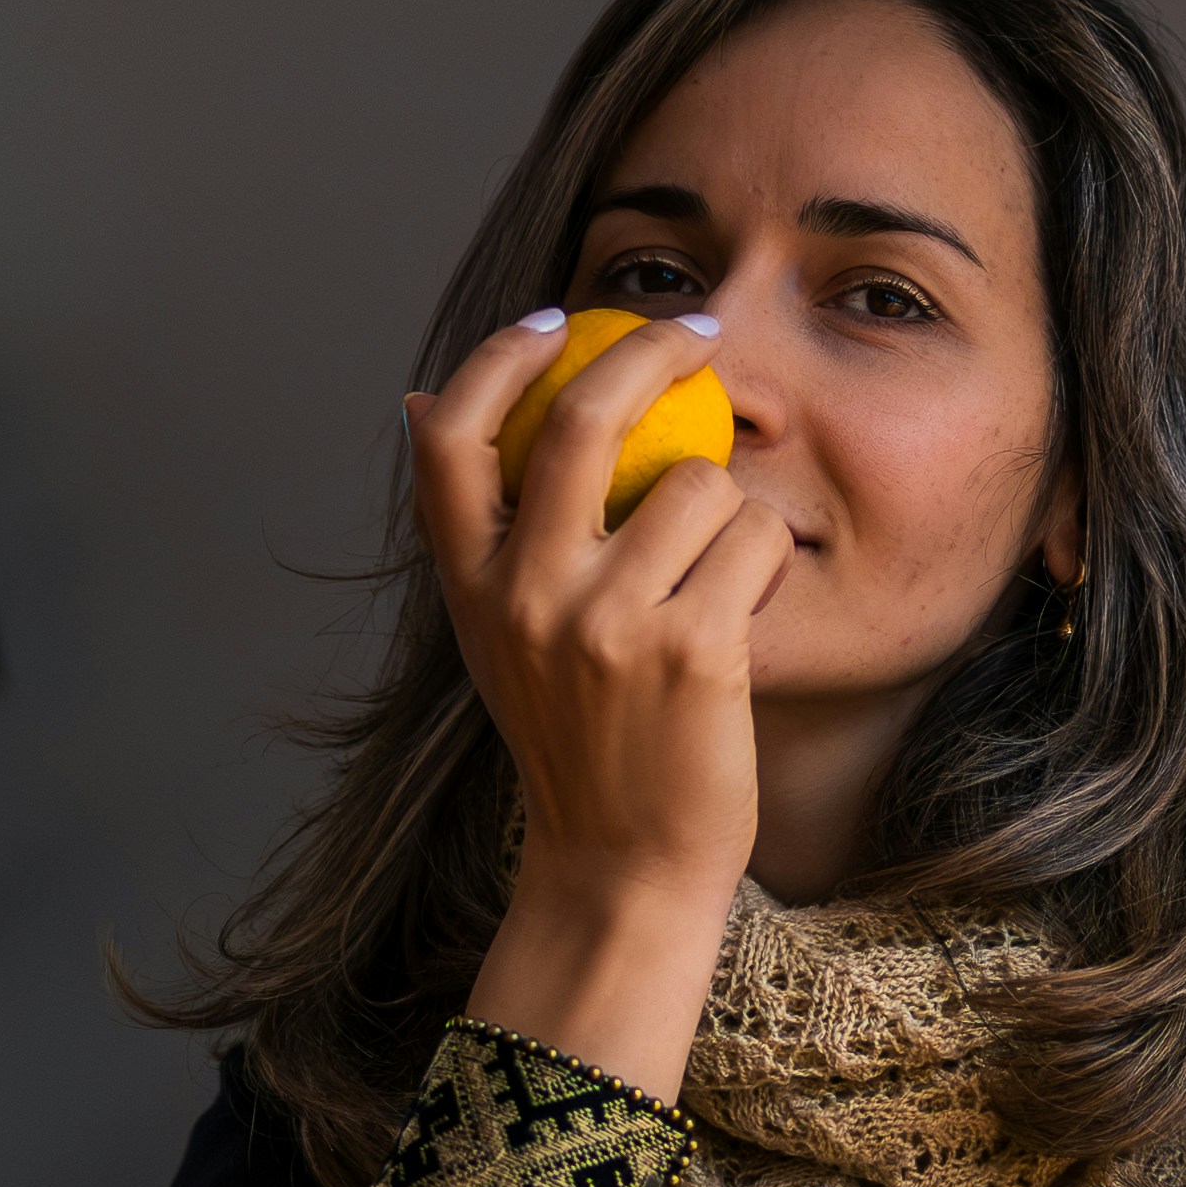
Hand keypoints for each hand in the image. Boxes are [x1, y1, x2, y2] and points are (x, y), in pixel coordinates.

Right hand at [409, 312, 789, 927]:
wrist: (620, 867)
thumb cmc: (575, 741)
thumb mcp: (495, 636)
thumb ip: (474, 530)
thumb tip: (416, 398)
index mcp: (469, 586)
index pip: (451, 434)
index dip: (499, 356)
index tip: (556, 319)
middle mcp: (526, 597)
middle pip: (579, 416)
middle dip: (653, 347)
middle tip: (701, 332)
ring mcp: (608, 624)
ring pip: (697, 479)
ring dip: (732, 502)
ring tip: (724, 564)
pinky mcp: (693, 651)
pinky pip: (754, 536)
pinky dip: (768, 554)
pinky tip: (754, 598)